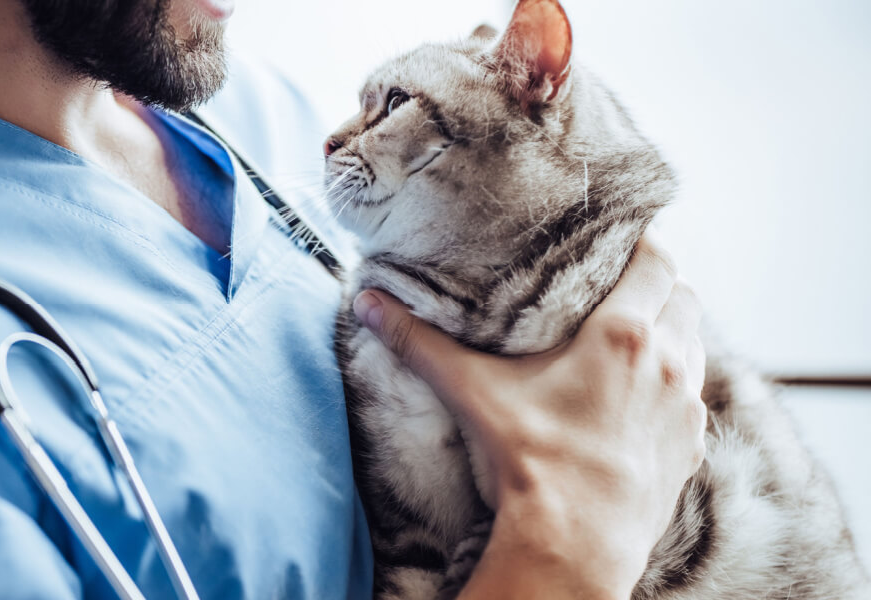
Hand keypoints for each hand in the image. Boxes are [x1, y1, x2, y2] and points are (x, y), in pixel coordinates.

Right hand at [352, 234, 706, 598]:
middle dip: (658, 284)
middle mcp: (667, 362)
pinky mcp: (691, 447)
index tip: (624, 237)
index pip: (658, 260)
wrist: (575, 542)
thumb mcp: (472, 392)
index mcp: (623, 334)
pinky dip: (675, 383)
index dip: (644, 241)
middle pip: (683, 296)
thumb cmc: (530, 461)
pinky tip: (641, 396)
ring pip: (694, 344)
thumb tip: (369, 303)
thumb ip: (421, 342)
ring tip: (633, 336)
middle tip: (621, 284)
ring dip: (672, 332)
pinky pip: (693, 397)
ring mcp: (686, 407)